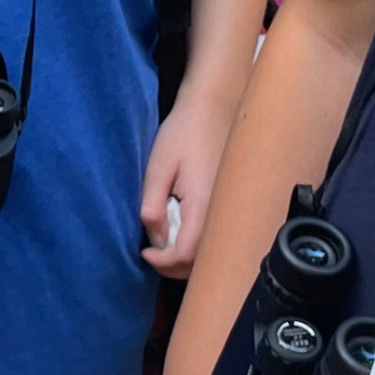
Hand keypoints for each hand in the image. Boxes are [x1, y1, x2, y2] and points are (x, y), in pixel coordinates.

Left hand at [141, 90, 230, 272]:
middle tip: (151, 253)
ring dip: (187, 257)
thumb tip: (156, 239)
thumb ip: (153, 205)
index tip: (144, 253)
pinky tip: (180, 230)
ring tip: (163, 243)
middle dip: (174, 266)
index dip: (164, 262)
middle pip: (202, 261)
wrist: (213, 109)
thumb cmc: (182, 134)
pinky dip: (198, 244)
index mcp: (204, 205)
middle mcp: (223, 213)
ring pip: (211, 251)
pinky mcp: (230, 204)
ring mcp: (229, 209)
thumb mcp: (158, 167)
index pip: (187, 253)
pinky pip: (216, 235)